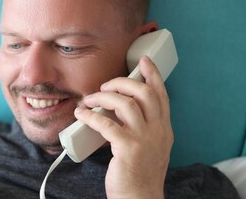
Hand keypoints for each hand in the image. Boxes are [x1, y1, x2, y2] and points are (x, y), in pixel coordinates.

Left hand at [74, 56, 173, 198]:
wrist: (140, 198)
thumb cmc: (139, 174)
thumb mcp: (150, 147)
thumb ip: (142, 128)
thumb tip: (117, 109)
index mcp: (163, 129)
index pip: (161, 95)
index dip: (152, 75)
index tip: (142, 61)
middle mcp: (158, 131)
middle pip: (144, 93)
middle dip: (122, 82)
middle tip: (105, 86)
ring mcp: (144, 139)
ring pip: (125, 103)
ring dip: (103, 97)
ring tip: (89, 100)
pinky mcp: (128, 148)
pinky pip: (106, 124)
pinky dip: (91, 116)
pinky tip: (81, 114)